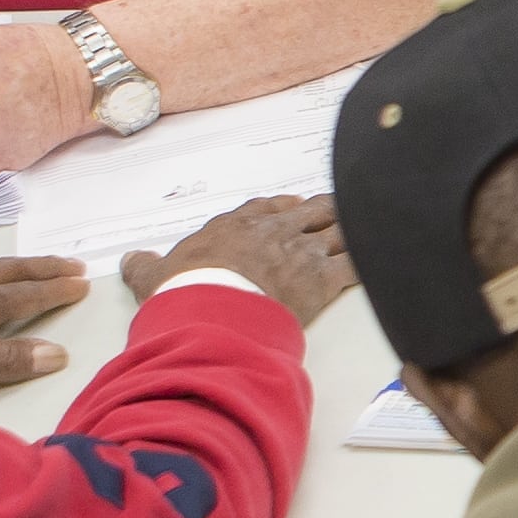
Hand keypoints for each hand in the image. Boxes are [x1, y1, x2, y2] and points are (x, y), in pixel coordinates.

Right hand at [126, 192, 354, 325]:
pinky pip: (356, 264)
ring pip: (340, 231)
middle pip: (314, 211)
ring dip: (356, 231)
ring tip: (373, 228)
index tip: (296, 206)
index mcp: (238, 225)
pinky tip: (387, 259)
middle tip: (343, 213)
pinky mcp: (323, 279)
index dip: (285, 207)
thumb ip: (145, 266)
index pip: (268, 206)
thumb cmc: (184, 291)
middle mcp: (275, 231)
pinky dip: (372, 261)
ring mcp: (302, 251)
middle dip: (329, 212)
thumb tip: (131, 260)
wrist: (212, 311)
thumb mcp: (154, 276)